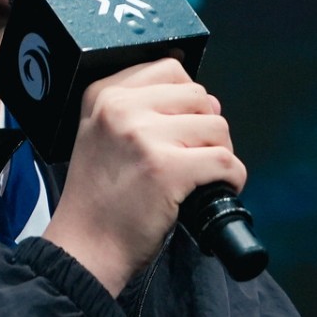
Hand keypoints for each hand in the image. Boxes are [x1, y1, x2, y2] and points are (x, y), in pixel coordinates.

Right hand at [41, 59, 246, 296]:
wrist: (84, 247)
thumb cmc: (98, 199)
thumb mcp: (101, 136)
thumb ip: (143, 109)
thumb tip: (209, 101)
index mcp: (104, 95)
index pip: (170, 69)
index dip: (187, 100)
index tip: (180, 128)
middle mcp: (120, 108)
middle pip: (198, 96)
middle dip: (206, 127)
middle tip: (192, 158)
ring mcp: (143, 136)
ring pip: (217, 126)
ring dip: (219, 153)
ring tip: (199, 176)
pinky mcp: (166, 169)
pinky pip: (225, 161)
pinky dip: (232, 178)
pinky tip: (215, 189)